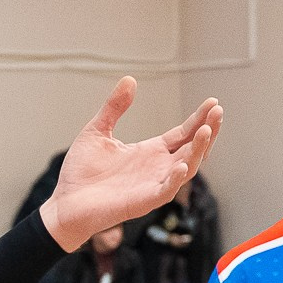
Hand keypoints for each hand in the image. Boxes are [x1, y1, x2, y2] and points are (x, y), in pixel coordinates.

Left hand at [40, 79, 221, 252]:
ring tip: (206, 130)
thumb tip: (129, 79)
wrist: (64, 203)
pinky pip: (165, 191)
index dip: (199, 119)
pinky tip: (181, 164)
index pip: (183, 134)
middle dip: (207, 130)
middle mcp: (157, 168)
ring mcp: (152, 185)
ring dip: (198, 150)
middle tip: (217, 111)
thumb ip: (114, 108)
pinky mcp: (142, 202)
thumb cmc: (81, 173)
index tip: (212, 102)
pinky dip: (175, 179)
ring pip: (186, 168)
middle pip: (192, 148)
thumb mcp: (97, 131)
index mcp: (150, 152)